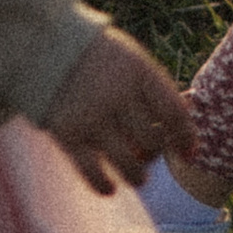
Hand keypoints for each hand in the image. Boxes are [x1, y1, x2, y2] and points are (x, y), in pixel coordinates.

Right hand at [41, 26, 195, 195]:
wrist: (43, 47)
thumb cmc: (99, 58)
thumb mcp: (131, 60)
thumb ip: (157, 90)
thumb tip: (188, 126)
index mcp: (137, 71)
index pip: (173, 112)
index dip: (186, 136)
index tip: (189, 152)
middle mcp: (116, 94)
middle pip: (152, 141)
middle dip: (156, 153)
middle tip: (151, 153)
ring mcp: (90, 117)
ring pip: (129, 164)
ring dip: (138, 176)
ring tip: (138, 175)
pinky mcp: (66, 136)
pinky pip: (94, 174)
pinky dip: (105, 186)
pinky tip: (110, 186)